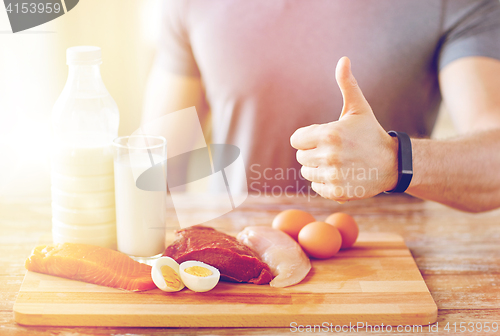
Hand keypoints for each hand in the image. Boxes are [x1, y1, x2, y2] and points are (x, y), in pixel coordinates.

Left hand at [290, 57, 398, 201]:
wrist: (393, 163)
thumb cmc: (370, 133)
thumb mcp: (359, 108)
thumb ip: (347, 85)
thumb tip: (343, 59)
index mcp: (329, 134)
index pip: (296, 140)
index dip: (307, 138)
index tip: (322, 138)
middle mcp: (329, 156)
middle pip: (301, 157)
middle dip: (313, 153)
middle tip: (334, 151)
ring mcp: (333, 176)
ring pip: (307, 173)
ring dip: (318, 168)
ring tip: (338, 163)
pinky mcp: (336, 192)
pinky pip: (316, 187)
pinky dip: (325, 183)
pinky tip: (341, 175)